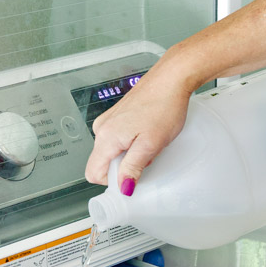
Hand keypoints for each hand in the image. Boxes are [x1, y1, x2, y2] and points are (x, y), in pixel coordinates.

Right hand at [84, 64, 191, 191]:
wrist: (171, 79)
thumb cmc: (163, 106)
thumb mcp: (150, 144)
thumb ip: (133, 167)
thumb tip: (122, 187)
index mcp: (106, 137)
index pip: (93, 173)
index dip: (113, 181)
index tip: (132, 177)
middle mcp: (102, 128)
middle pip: (103, 163)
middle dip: (124, 167)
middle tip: (146, 156)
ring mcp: (109, 121)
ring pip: (112, 152)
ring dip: (130, 154)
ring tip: (149, 142)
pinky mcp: (117, 116)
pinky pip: (118, 140)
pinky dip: (132, 143)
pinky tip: (148, 134)